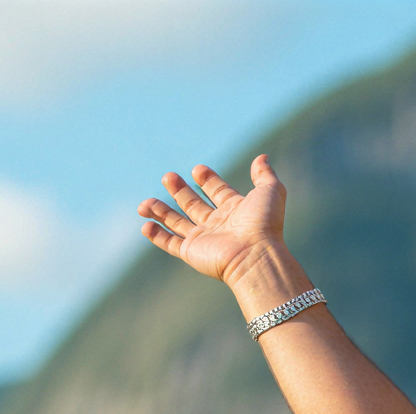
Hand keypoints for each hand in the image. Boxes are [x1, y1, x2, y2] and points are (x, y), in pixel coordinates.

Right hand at [137, 155, 285, 286]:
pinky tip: (145, 225)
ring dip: (160, 211)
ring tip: (144, 203)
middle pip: (194, 205)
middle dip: (179, 191)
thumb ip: (264, 174)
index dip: (208, 180)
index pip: (218, 192)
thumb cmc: (264, 224)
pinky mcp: (192, 252)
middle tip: (168, 177)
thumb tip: (262, 157)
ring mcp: (204, 239)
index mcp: (235, 210)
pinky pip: (170, 244)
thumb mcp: (270, 192)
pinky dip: (156, 236)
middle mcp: (218, 224)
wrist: (255, 255)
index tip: (197, 170)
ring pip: (176, 223)